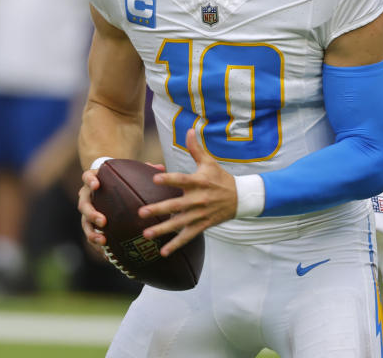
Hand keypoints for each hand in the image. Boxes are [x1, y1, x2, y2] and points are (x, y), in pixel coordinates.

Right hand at [77, 160, 165, 249]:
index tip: (97, 185)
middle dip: (92, 214)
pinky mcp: (89, 224)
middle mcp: (86, 196)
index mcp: (93, 180)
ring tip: (103, 241)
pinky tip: (107, 255)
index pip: (87, 177)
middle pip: (84, 205)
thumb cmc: (119, 178)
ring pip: (85, 223)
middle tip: (103, 221)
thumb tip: (160, 167)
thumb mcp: (128, 172)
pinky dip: (98, 244)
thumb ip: (142, 169)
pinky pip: (91, 236)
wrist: (106, 185)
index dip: (90, 181)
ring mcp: (87, 211)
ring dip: (92, 233)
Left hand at [139, 128, 237, 256]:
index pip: (182, 180)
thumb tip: (188, 130)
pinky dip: (177, 245)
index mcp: (199, 182)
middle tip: (141, 212)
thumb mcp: (209, 162)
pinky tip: (163, 252)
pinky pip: (188, 236)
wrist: (241, 198)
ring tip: (146, 234)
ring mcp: (200, 214)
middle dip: (159, 209)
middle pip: (176, 205)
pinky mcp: (203, 225)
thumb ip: (196, 148)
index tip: (155, 179)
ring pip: (179, 223)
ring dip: (163, 230)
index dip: (169, 179)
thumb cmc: (221, 178)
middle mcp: (199, 199)